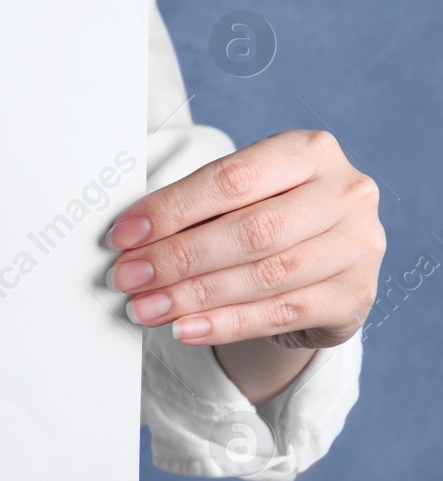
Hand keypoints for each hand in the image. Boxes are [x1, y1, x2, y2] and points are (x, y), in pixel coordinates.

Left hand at [106, 129, 383, 348]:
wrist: (327, 261)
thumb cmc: (269, 216)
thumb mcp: (241, 197)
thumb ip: (196, 209)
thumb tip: (129, 242)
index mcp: (309, 151)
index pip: (232, 179)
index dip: (172, 209)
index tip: (123, 235)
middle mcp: (344, 194)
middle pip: (250, 231)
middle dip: (177, 258)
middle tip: (127, 277)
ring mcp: (357, 246)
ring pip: (265, 276)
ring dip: (193, 297)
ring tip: (145, 308)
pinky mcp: (355, 296)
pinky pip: (280, 314)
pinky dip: (226, 324)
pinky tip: (185, 329)